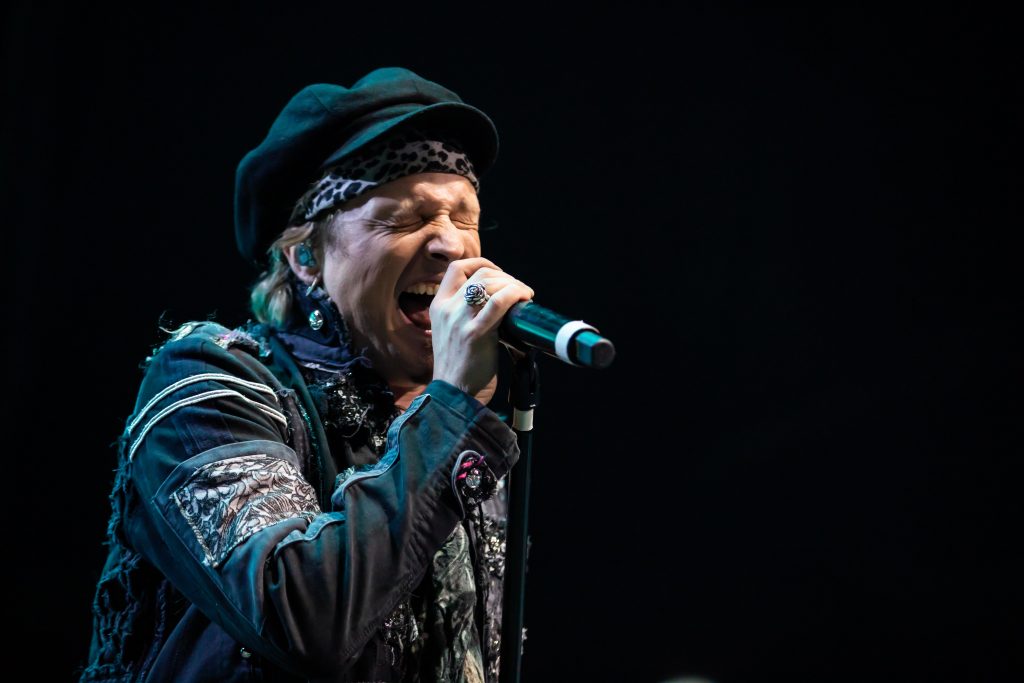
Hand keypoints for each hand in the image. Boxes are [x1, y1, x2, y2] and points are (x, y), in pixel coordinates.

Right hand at [430, 257, 534, 402]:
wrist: (454, 394)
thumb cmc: (461, 366)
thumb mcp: (453, 331)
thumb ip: (466, 312)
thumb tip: (498, 296)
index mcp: (438, 306)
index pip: (457, 268)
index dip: (483, 264)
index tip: (500, 276)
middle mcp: (446, 309)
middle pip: (479, 272)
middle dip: (505, 276)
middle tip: (518, 290)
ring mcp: (459, 320)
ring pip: (490, 282)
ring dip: (513, 284)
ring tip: (524, 296)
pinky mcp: (475, 333)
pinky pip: (498, 302)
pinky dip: (515, 294)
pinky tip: (524, 299)